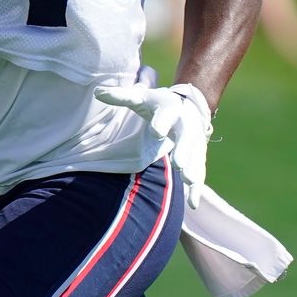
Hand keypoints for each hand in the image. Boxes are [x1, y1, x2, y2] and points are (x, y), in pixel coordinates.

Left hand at [93, 80, 212, 205]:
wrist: (188, 107)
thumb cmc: (157, 105)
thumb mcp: (141, 98)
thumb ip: (121, 96)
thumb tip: (98, 92)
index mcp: (171, 108)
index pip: (167, 114)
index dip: (162, 122)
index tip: (156, 132)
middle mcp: (186, 124)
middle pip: (187, 137)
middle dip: (184, 149)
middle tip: (178, 163)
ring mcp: (195, 142)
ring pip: (196, 156)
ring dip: (193, 170)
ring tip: (188, 181)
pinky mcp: (198, 157)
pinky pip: (199, 172)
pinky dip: (196, 188)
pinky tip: (192, 204)